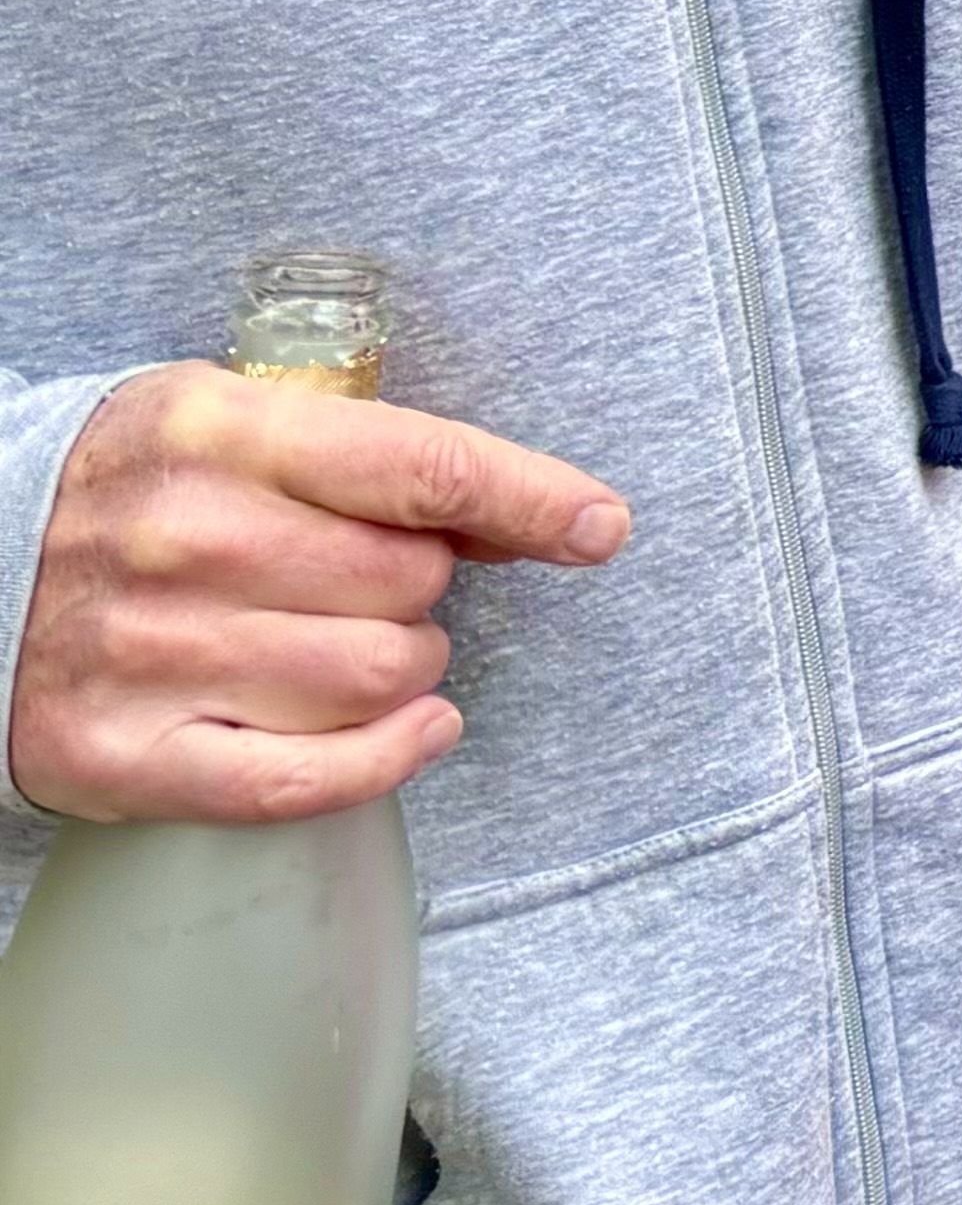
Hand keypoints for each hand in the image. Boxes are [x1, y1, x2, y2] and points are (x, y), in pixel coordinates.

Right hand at [10, 367, 628, 823]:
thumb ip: (373, 460)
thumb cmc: (143, 491)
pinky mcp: (120, 756)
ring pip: (378, 678)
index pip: (420, 467)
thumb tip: (529, 517)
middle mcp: (184, 542)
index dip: (531, 499)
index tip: (600, 526)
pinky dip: (386, 760)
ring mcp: (148, 655)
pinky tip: (417, 733)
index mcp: (221, 433)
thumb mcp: (238, 424)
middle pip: (412, 584)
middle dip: (426, 588)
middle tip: (372, 585)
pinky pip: (303, 780)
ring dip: (404, 669)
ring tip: (353, 644)